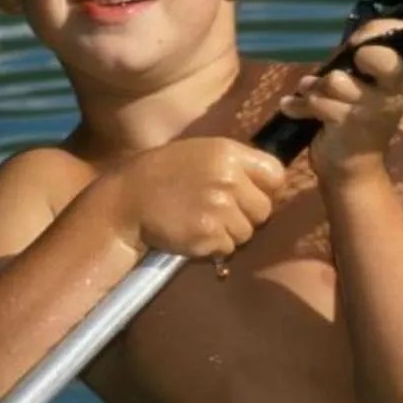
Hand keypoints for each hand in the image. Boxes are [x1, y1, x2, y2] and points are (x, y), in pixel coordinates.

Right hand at [111, 136, 287, 258]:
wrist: (127, 199)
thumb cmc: (165, 174)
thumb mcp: (202, 152)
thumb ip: (237, 164)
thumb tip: (271, 184)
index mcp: (229, 153)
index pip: (275, 175)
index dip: (266, 189)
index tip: (250, 195)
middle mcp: (228, 179)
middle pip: (264, 210)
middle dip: (247, 216)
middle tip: (220, 213)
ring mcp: (218, 208)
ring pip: (247, 233)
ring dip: (229, 234)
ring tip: (202, 221)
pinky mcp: (207, 235)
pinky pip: (227, 249)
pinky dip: (213, 248)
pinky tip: (193, 234)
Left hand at [280, 19, 402, 178]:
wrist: (354, 170)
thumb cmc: (358, 121)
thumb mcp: (365, 87)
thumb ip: (358, 61)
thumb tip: (347, 36)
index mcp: (401, 77)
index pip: (400, 36)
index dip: (374, 31)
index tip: (356, 43)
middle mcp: (393, 92)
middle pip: (377, 57)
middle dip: (358, 54)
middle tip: (343, 65)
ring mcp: (372, 110)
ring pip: (334, 80)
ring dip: (315, 87)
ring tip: (311, 95)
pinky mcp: (347, 125)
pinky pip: (315, 102)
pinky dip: (299, 105)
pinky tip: (293, 108)